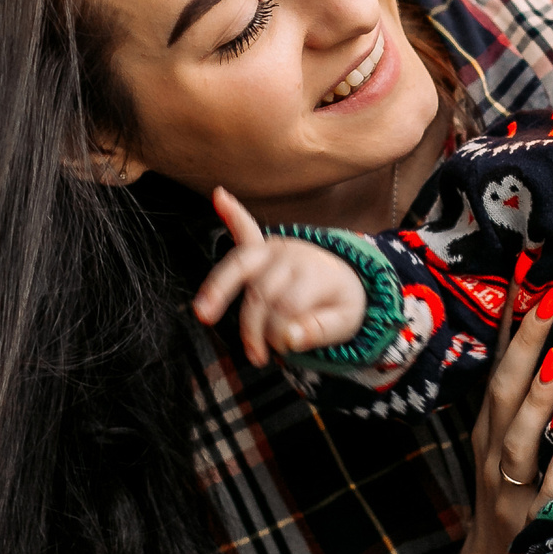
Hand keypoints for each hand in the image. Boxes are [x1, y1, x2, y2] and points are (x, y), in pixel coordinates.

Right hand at [192, 188, 369, 366]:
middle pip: (260, 292)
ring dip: (219, 289)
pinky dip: (233, 214)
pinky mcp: (263, 247)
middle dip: (254, 327)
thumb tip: (290, 338)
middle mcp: (292, 256)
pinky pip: (245, 229)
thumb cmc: (342, 303)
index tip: (285, 349)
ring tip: (203, 313)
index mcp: (316, 274)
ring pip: (240, 266)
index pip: (287, 306)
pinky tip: (220, 197)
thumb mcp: (344, 324)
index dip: (282, 333)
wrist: (349, 278)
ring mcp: (275, 249)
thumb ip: (320, 331)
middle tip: (256, 357)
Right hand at [427, 291, 552, 553]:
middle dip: (525, 346)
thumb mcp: (508, 446)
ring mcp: (509, 491)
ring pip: (518, 442)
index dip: (507, 327)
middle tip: (551, 301)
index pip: (497, 369)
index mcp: (489, 430)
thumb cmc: (509, 498)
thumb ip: (525, 403)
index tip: (524, 278)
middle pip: (503, 395)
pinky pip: (544, 501)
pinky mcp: (529, 526)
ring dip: (538, 403)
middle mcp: (494, 454)